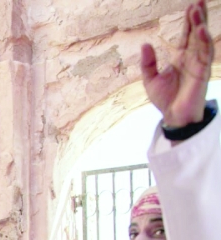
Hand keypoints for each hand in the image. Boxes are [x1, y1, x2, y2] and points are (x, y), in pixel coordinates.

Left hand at [140, 0, 213, 127]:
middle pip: (196, 33)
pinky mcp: (202, 73)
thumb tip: (144, 44)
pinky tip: (202, 30)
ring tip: (198, 10)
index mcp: (180, 57)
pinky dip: (204, 42)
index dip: (188, 21)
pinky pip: (205, 54)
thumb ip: (147, 63)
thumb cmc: (164, 99)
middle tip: (198, 1)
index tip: (191, 5)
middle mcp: (191, 58)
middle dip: (197, 17)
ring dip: (201, 25)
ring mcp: (198, 64)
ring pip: (202, 40)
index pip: (186, 35)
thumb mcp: (150, 79)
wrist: (173, 117)